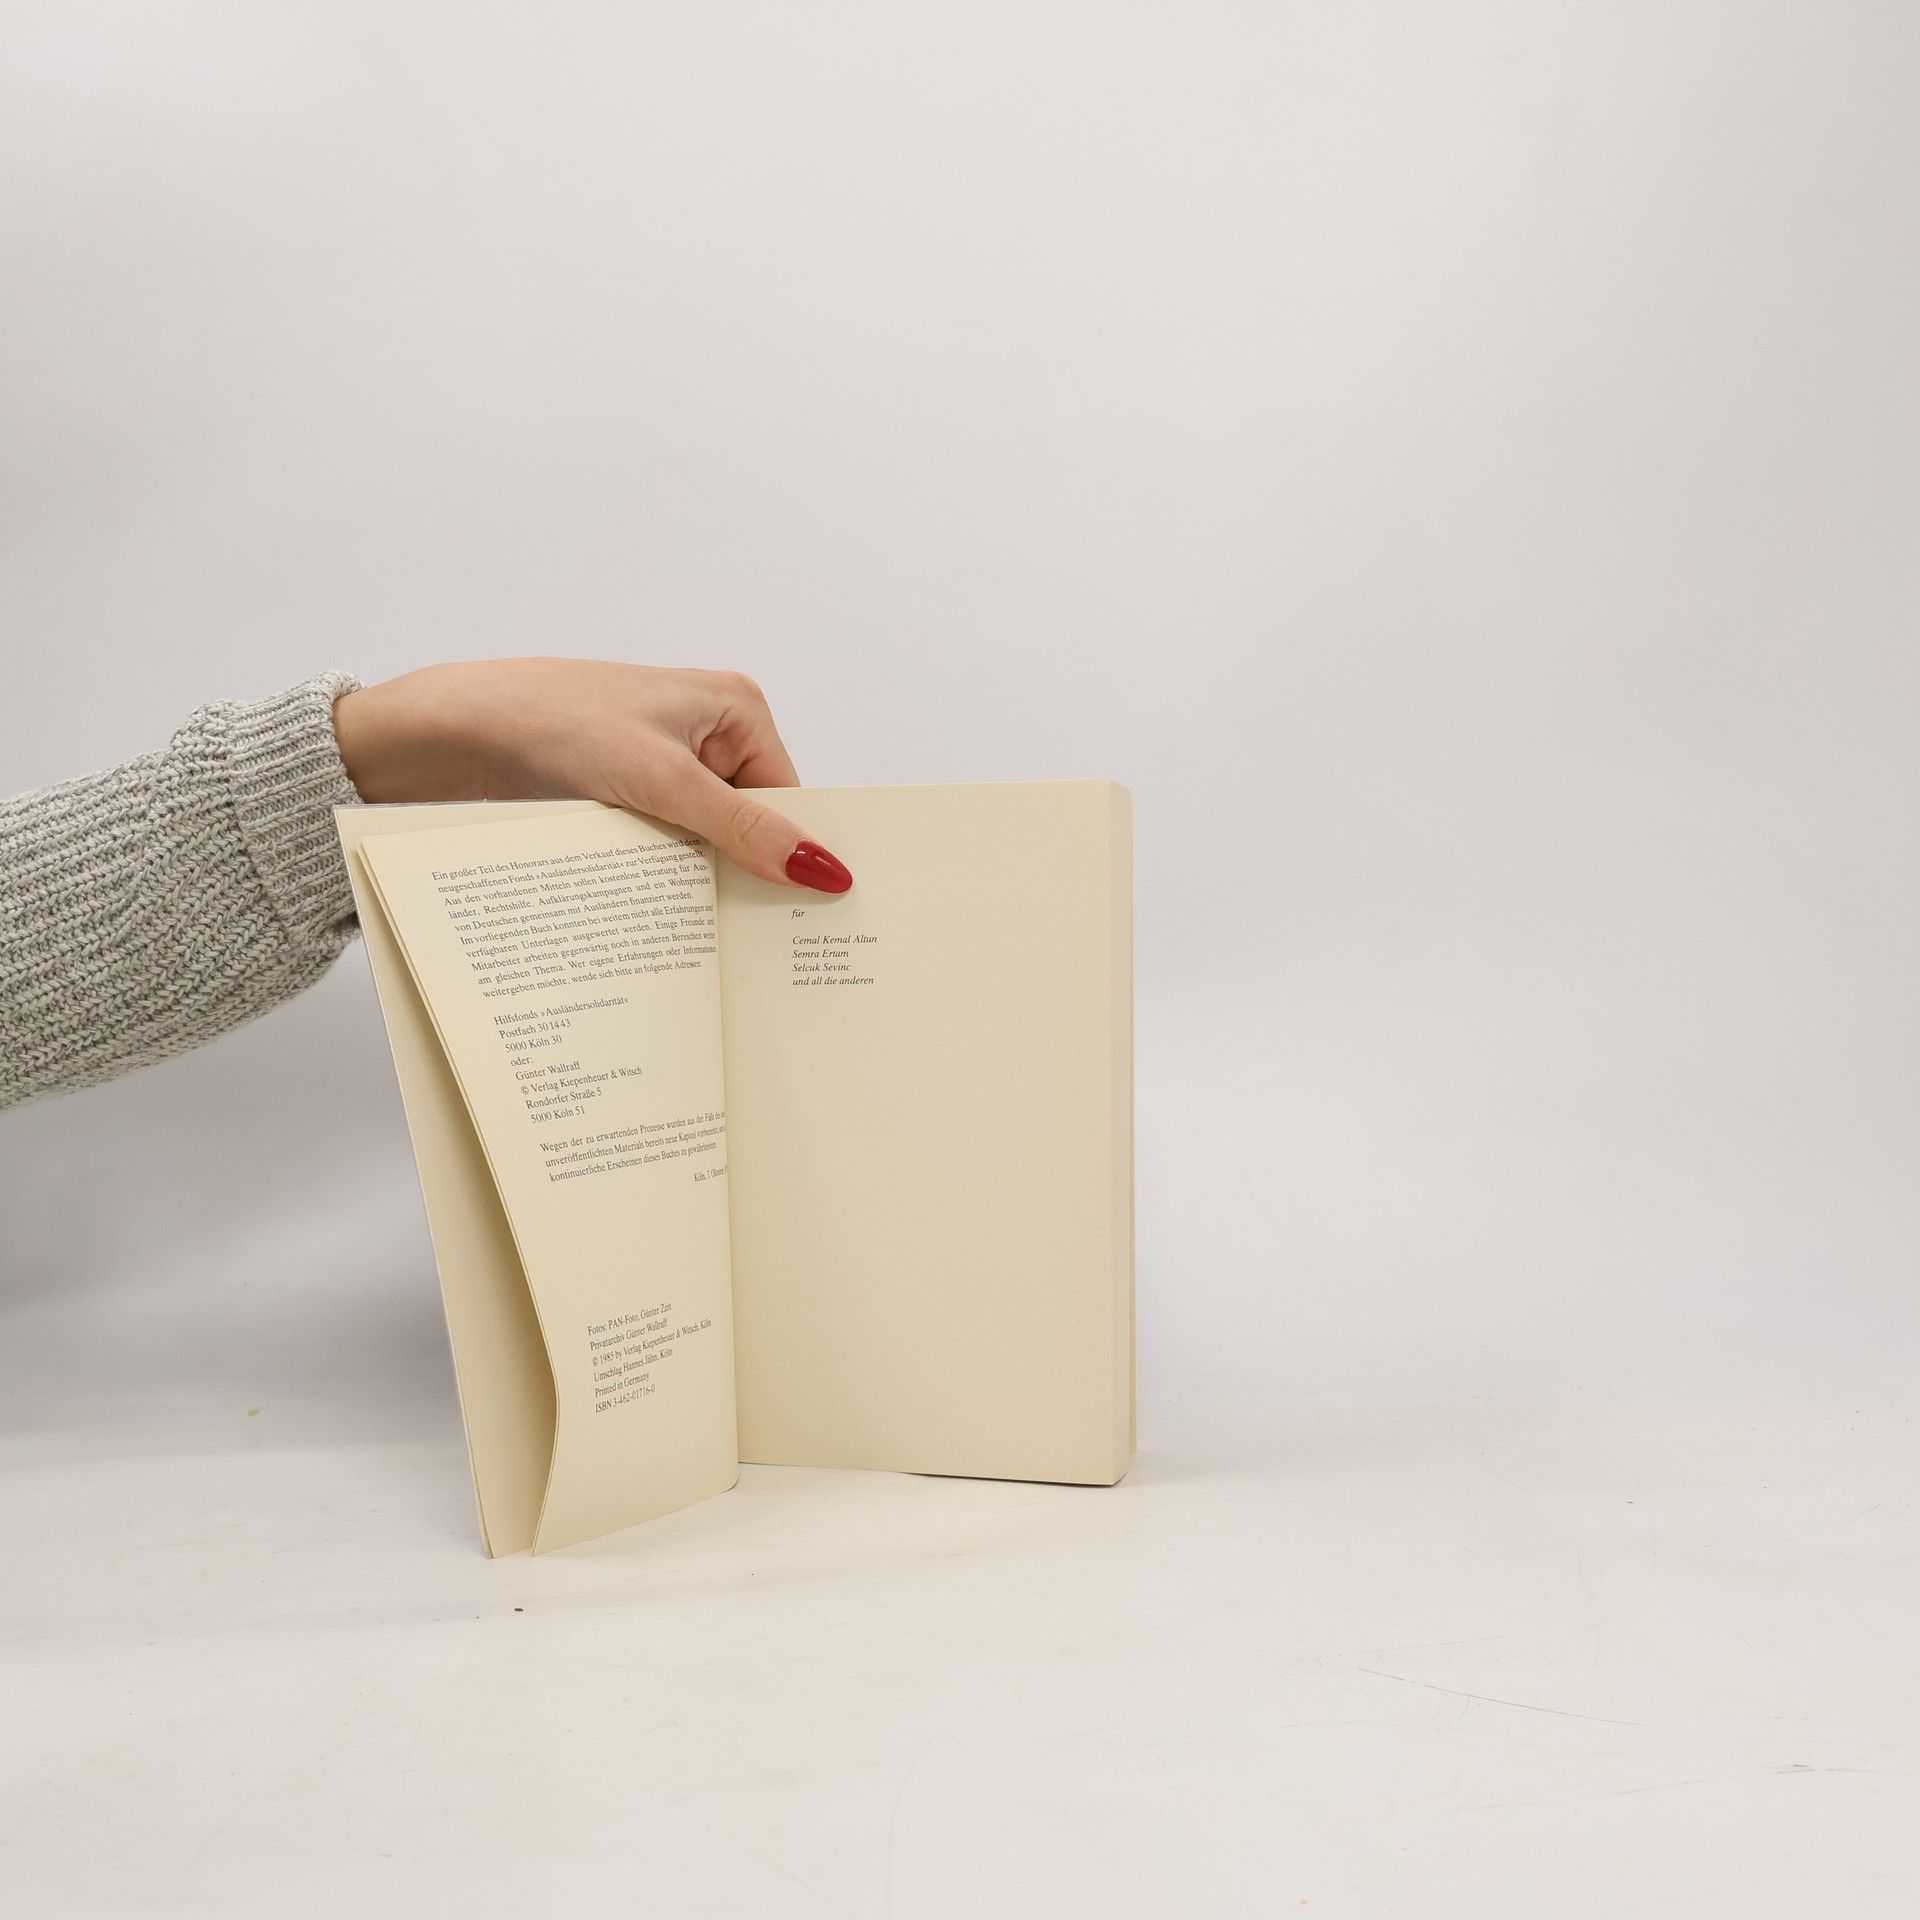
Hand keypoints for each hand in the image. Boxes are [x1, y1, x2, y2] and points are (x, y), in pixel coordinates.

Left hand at [332, 659, 851, 891]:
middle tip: (757, 944)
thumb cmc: (554, 722)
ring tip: (705, 934)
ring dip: (699, 881)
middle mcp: (707, 731)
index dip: (793, 857)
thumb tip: (824, 867)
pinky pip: (665, 845)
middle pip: (752, 824)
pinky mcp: (623, 792)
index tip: (803, 922)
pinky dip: (662, 876)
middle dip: (746, 874)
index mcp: (736, 707)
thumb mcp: (663, 783)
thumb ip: (745, 830)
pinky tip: (660, 913)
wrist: (449, 730)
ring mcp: (663, 764)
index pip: (790, 799)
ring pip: (706, 841)